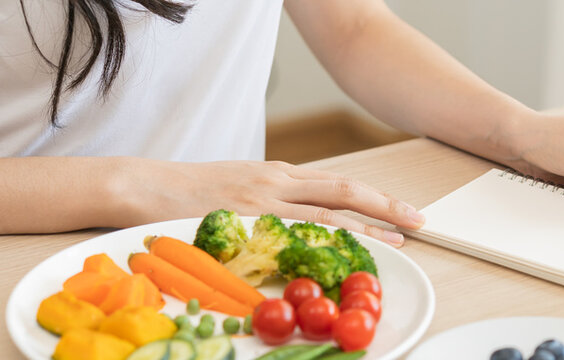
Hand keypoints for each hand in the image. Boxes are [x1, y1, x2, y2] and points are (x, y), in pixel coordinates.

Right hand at [117, 159, 424, 246]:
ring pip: (329, 209)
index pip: (338, 185)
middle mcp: (278, 182)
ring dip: (368, 226)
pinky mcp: (246, 218)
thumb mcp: (239, 186)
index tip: (401, 211)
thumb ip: (272, 199)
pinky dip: (327, 239)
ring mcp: (264, 199)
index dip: (374, 198)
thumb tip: (302, 218)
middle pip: (345, 190)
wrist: (143, 185)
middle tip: (419, 221)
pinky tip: (347, 250)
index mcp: (278, 174)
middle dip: (386, 206)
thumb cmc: (188, 192)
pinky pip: (294, 229)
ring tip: (398, 239)